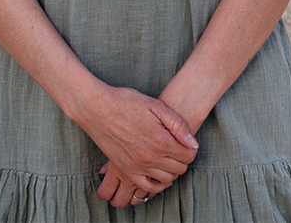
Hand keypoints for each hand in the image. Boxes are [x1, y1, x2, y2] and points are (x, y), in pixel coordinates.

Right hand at [78, 86, 198, 205]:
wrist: (96, 108)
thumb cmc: (127, 102)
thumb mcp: (156, 106)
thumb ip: (178, 125)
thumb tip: (193, 143)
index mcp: (161, 140)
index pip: (189, 155)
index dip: (191, 149)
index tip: (187, 142)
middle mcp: (150, 157)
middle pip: (180, 168)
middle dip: (184, 159)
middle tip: (180, 149)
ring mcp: (137, 166)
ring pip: (166, 179)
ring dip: (172, 170)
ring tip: (170, 158)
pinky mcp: (125, 170)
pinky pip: (146, 187)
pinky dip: (157, 184)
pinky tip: (159, 174)